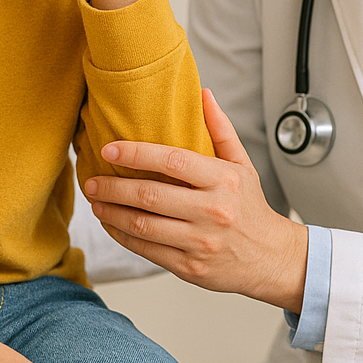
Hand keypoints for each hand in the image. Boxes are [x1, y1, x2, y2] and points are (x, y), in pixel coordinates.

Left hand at [84, 90, 308, 311]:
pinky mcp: (190, 267)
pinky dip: (123, 236)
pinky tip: (111, 224)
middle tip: (91, 179)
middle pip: (150, 195)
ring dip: (112, 212)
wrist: (271, 258)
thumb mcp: (242, 165)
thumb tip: (204, 95)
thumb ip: (220, 130)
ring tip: (95, 201)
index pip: (172, 160)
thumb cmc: (251, 208)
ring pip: (143, 225)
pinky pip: (147, 250)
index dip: (136, 153)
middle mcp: (212, 210)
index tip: (110, 148)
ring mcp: (200, 242)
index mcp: (223, 180)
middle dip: (113, 186)